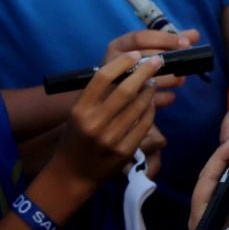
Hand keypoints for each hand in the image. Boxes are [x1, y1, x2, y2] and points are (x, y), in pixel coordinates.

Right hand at [51, 50, 161, 188]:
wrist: (72, 174)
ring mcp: (111, 138)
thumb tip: (125, 69)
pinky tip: (151, 102)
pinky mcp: (125, 151)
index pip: (102, 77)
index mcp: (80, 110)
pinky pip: (145, 124)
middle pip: (126, 90)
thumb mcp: (77, 114)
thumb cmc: (76, 137)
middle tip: (156, 61)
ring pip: (139, 106)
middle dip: (145, 72)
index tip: (134, 55)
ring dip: (149, 90)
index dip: (122, 63)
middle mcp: (95, 123)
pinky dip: (151, 110)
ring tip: (152, 82)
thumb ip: (96, 95)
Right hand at [102, 26, 197, 100]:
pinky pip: (141, 100)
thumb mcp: (147, 49)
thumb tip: (194, 34)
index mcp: (119, 45)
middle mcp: (112, 61)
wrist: (108, 93)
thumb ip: (170, 42)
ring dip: (166, 79)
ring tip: (181, 79)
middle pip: (142, 57)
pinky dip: (159, 98)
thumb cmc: (133, 65)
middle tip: (186, 63)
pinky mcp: (119, 102)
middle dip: (168, 60)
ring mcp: (113, 82)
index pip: (141, 37)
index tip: (186, 43)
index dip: (165, 39)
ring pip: (141, 79)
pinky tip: (171, 96)